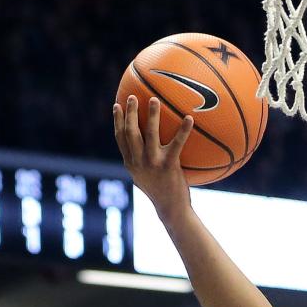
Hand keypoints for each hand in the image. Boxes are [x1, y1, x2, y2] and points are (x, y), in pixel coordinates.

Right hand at [113, 95, 192, 219]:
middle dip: (129, 112)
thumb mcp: (145, 179)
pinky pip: (177, 143)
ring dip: (151, 115)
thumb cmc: (161, 193)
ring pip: (149, 133)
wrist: (171, 209)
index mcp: (131, 164)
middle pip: (130, 132)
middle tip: (132, 96)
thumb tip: (143, 150)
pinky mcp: (168, 166)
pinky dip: (183, 130)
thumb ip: (141, 163)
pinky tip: (189, 118)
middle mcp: (138, 162)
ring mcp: (152, 163)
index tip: (116, 105)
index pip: (120, 138)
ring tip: (154, 100)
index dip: (117, 121)